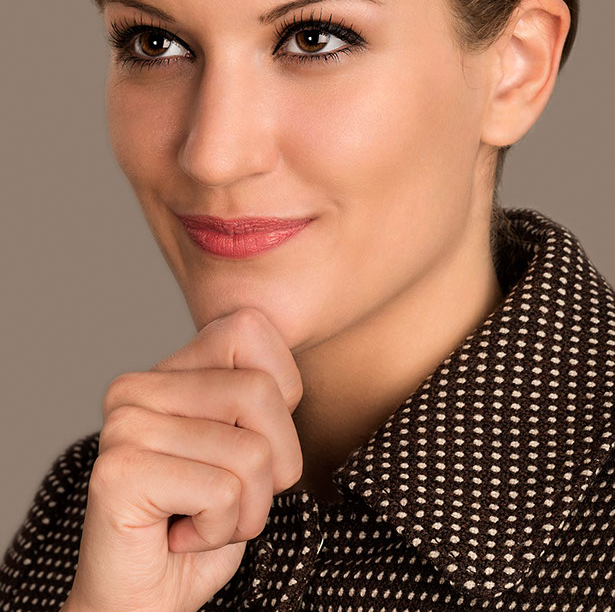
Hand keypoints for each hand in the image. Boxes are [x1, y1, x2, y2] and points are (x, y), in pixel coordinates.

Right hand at [64, 307, 303, 611]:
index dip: (281, 394)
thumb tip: (285, 379)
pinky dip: (219, 531)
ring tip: (202, 520)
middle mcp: (137, 387)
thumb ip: (258, 400)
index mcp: (167, 369)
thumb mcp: (246, 447)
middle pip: (261, 393)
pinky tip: (179, 537)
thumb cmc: (201, 524)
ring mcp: (124, 426)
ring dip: (247, 509)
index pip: (252, 329)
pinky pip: (223, 493)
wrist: (140, 604)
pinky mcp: (120, 473)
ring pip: (252, 452)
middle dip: (274, 465)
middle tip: (230, 499)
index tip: (249, 443)